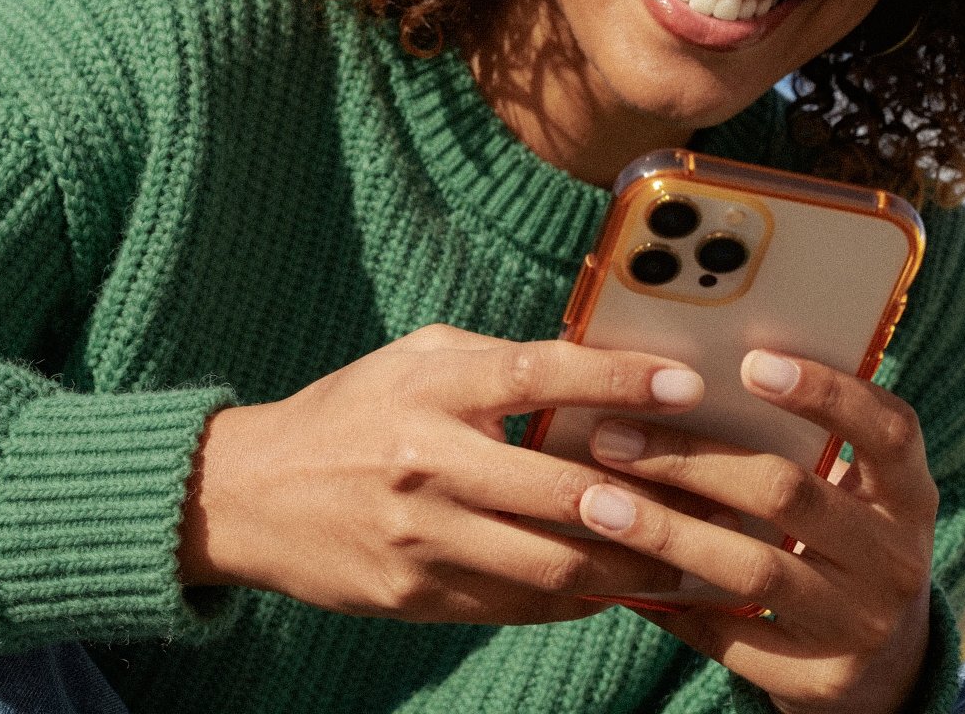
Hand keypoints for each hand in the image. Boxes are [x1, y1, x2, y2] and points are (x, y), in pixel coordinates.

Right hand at [174, 324, 706, 624]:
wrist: (248, 498)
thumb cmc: (350, 413)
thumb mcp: (412, 360)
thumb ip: (497, 359)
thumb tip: (594, 362)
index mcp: (430, 390)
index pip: (535, 374)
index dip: (616, 377)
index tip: (686, 381)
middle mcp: (427, 465)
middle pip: (558, 489)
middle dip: (647, 499)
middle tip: (716, 500)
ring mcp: (422, 540)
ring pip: (551, 564)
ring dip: (629, 564)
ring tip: (689, 556)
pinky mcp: (417, 597)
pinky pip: (518, 606)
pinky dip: (579, 600)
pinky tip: (624, 588)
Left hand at [576, 349, 938, 713]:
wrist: (885, 666)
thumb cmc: (843, 544)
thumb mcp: (854, 496)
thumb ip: (803, 446)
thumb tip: (683, 378)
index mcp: (909, 495)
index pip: (888, 431)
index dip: (827, 393)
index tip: (750, 362)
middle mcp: (896, 559)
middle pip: (788, 494)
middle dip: (691, 460)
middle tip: (612, 437)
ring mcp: (861, 625)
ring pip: (752, 568)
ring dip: (666, 531)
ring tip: (597, 504)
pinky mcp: (821, 680)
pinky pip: (730, 637)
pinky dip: (670, 603)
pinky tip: (616, 575)